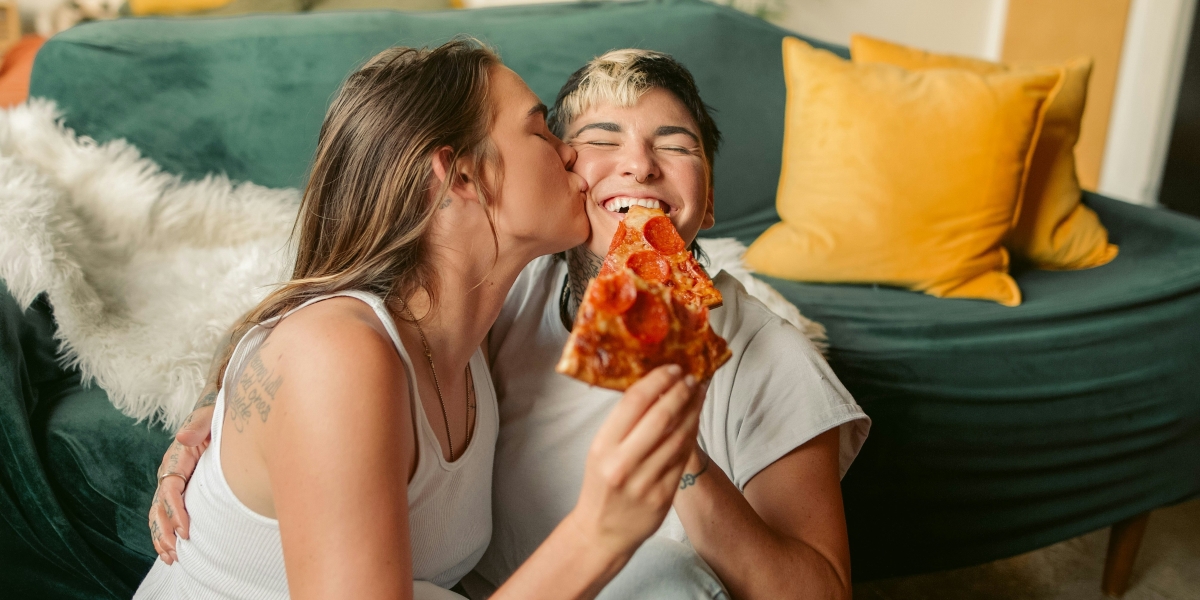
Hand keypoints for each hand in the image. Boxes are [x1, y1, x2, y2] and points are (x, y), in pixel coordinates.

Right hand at [148, 402, 214, 563]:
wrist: (222, 416)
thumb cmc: (218, 416)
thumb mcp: (211, 415)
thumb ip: (198, 424)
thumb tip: (183, 437)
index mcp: (177, 457)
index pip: (170, 488)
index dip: (175, 511)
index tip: (186, 530)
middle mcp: (171, 472)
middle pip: (160, 506)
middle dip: (165, 531)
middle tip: (176, 551)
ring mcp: (175, 482)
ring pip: (160, 514)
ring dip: (162, 537)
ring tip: (171, 557)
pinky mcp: (183, 490)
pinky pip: (168, 514)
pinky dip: (167, 532)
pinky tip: (172, 550)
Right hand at [567, 365, 707, 556]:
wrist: (602, 532)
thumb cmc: (601, 485)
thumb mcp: (600, 451)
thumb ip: (623, 424)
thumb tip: (654, 387)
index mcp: (603, 446)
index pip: (634, 401)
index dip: (657, 380)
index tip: (672, 368)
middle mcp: (624, 462)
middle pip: (661, 416)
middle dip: (680, 392)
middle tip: (691, 378)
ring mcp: (645, 481)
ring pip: (678, 437)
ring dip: (693, 411)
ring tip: (699, 394)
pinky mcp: (663, 496)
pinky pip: (683, 458)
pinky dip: (692, 435)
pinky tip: (695, 421)